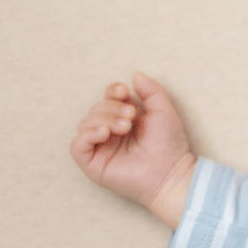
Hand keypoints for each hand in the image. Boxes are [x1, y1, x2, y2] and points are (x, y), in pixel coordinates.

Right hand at [70, 72, 194, 228]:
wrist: (170, 172)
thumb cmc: (169, 144)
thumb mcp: (163, 110)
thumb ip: (151, 90)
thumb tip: (135, 74)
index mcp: (125, 118)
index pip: (108, 97)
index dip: (112, 91)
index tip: (125, 92)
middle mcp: (110, 132)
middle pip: (96, 108)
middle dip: (112, 107)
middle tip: (131, 117)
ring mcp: (100, 148)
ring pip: (85, 123)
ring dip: (104, 118)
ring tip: (125, 126)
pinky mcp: (92, 164)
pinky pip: (77, 145)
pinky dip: (88, 134)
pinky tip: (105, 133)